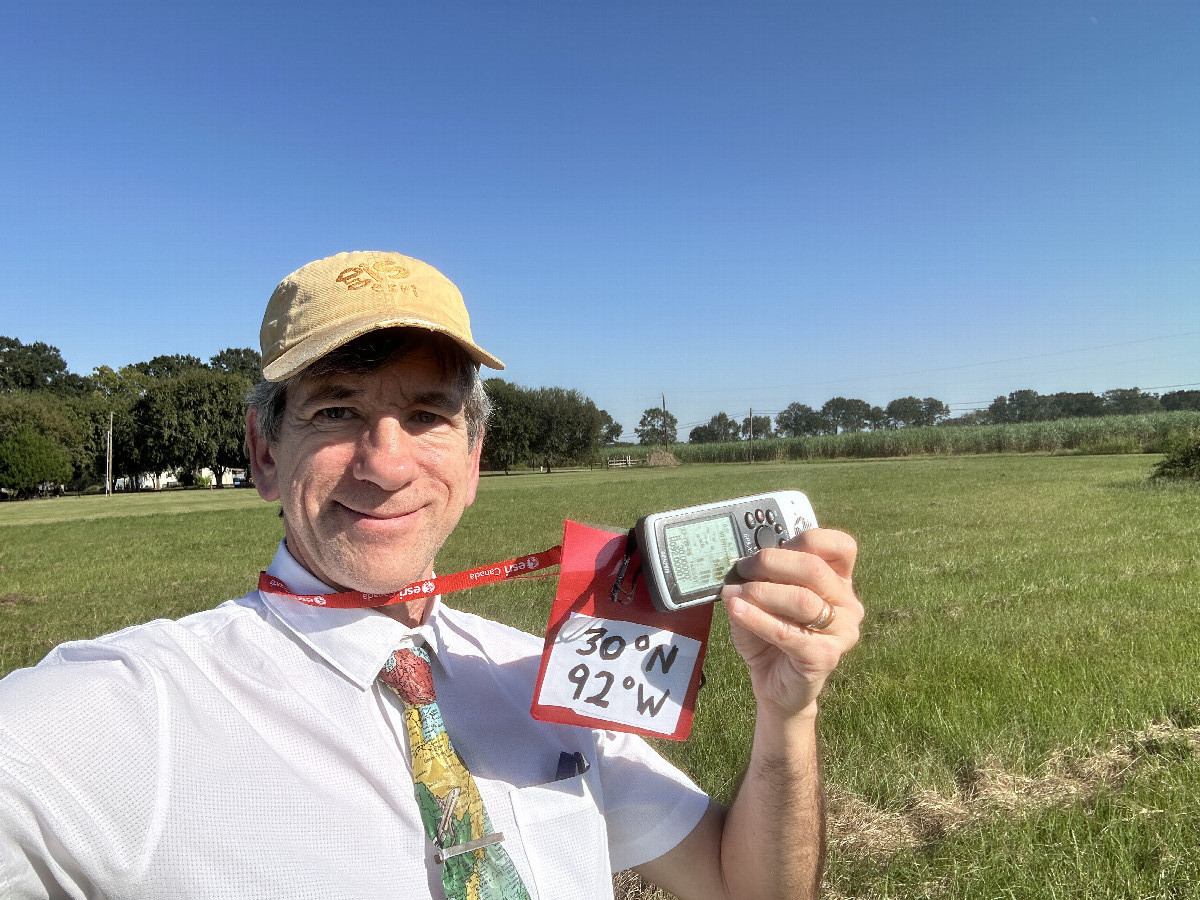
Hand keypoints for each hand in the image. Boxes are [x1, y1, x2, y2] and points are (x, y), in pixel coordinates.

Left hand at [720, 528, 861, 719]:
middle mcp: (848, 604)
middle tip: (740, 569)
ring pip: (802, 600)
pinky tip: (736, 610)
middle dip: (771, 563)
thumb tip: (740, 563)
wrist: (776, 686)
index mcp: (839, 582)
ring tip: (733, 593)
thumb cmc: (771, 637)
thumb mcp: (764, 599)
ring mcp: (842, 632)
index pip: (840, 546)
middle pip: (815, 568)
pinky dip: (757, 618)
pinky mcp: (825, 657)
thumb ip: (761, 578)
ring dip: (761, 592)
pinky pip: (788, 632)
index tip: (768, 548)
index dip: (803, 540)